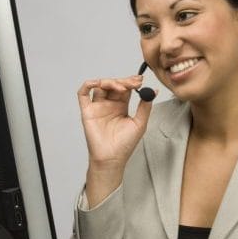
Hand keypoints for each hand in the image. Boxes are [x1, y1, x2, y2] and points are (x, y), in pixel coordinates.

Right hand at [77, 75, 154, 205]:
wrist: (112, 158)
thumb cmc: (125, 145)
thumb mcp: (140, 123)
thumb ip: (145, 106)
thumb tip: (154, 91)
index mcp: (120, 106)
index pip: (125, 88)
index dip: (131, 82)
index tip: (140, 80)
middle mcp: (108, 105)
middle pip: (113, 85)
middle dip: (123, 81)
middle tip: (133, 82)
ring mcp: (97, 107)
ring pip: (100, 86)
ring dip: (109, 81)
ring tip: (121, 87)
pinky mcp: (87, 111)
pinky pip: (83, 94)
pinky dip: (88, 84)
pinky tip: (98, 83)